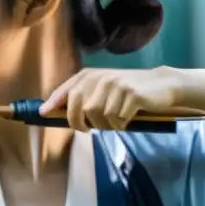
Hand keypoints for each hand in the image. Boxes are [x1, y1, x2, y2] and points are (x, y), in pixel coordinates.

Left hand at [39, 67, 185, 131]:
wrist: (161, 85)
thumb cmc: (128, 91)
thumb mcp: (104, 88)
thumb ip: (84, 96)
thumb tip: (57, 111)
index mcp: (90, 75)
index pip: (67, 90)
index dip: (53, 102)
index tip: (43, 113)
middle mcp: (100, 78)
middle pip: (79, 108)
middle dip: (79, 123)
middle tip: (86, 130)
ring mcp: (116, 86)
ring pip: (99, 117)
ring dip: (106, 125)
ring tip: (116, 119)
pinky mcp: (131, 95)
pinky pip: (117, 120)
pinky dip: (121, 125)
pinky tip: (128, 118)